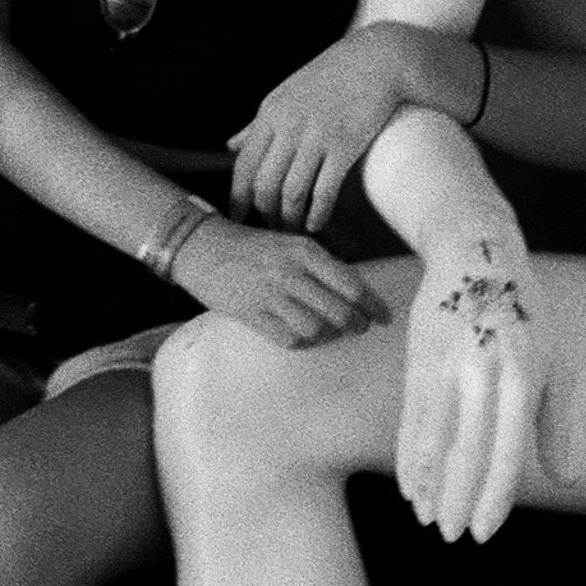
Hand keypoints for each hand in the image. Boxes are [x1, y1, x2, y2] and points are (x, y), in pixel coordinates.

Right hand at [174, 216, 391, 347]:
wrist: (200, 246)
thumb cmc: (251, 246)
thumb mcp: (289, 244)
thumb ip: (319, 264)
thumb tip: (355, 290)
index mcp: (304, 250)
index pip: (351, 284)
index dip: (373, 305)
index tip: (385, 317)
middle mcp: (291, 272)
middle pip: (340, 311)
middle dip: (357, 324)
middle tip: (361, 328)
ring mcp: (270, 294)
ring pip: (317, 329)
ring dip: (329, 335)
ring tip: (331, 333)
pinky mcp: (252, 314)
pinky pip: (289, 339)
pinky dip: (302, 341)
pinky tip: (303, 336)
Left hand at [228, 22, 482, 229]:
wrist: (377, 60)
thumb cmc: (330, 79)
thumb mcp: (286, 95)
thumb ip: (257, 125)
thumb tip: (229, 147)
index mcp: (270, 114)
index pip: (243, 166)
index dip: (237, 198)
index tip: (236, 219)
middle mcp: (288, 125)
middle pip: (265, 185)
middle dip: (265, 215)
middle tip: (272, 229)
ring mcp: (317, 136)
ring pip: (292, 193)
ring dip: (291, 219)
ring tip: (294, 230)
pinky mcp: (346, 145)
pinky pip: (324, 191)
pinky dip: (318, 214)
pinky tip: (317, 224)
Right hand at [394, 235, 544, 541]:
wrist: (475, 253)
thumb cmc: (527, 315)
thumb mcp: (555, 363)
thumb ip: (556, 425)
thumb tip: (567, 482)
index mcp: (523, 375)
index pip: (506, 450)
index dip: (493, 497)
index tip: (484, 533)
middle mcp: (482, 370)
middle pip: (466, 449)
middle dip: (457, 499)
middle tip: (453, 538)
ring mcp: (446, 363)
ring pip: (432, 436)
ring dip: (427, 484)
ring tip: (426, 520)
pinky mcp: (418, 358)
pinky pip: (410, 418)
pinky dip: (409, 456)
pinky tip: (409, 485)